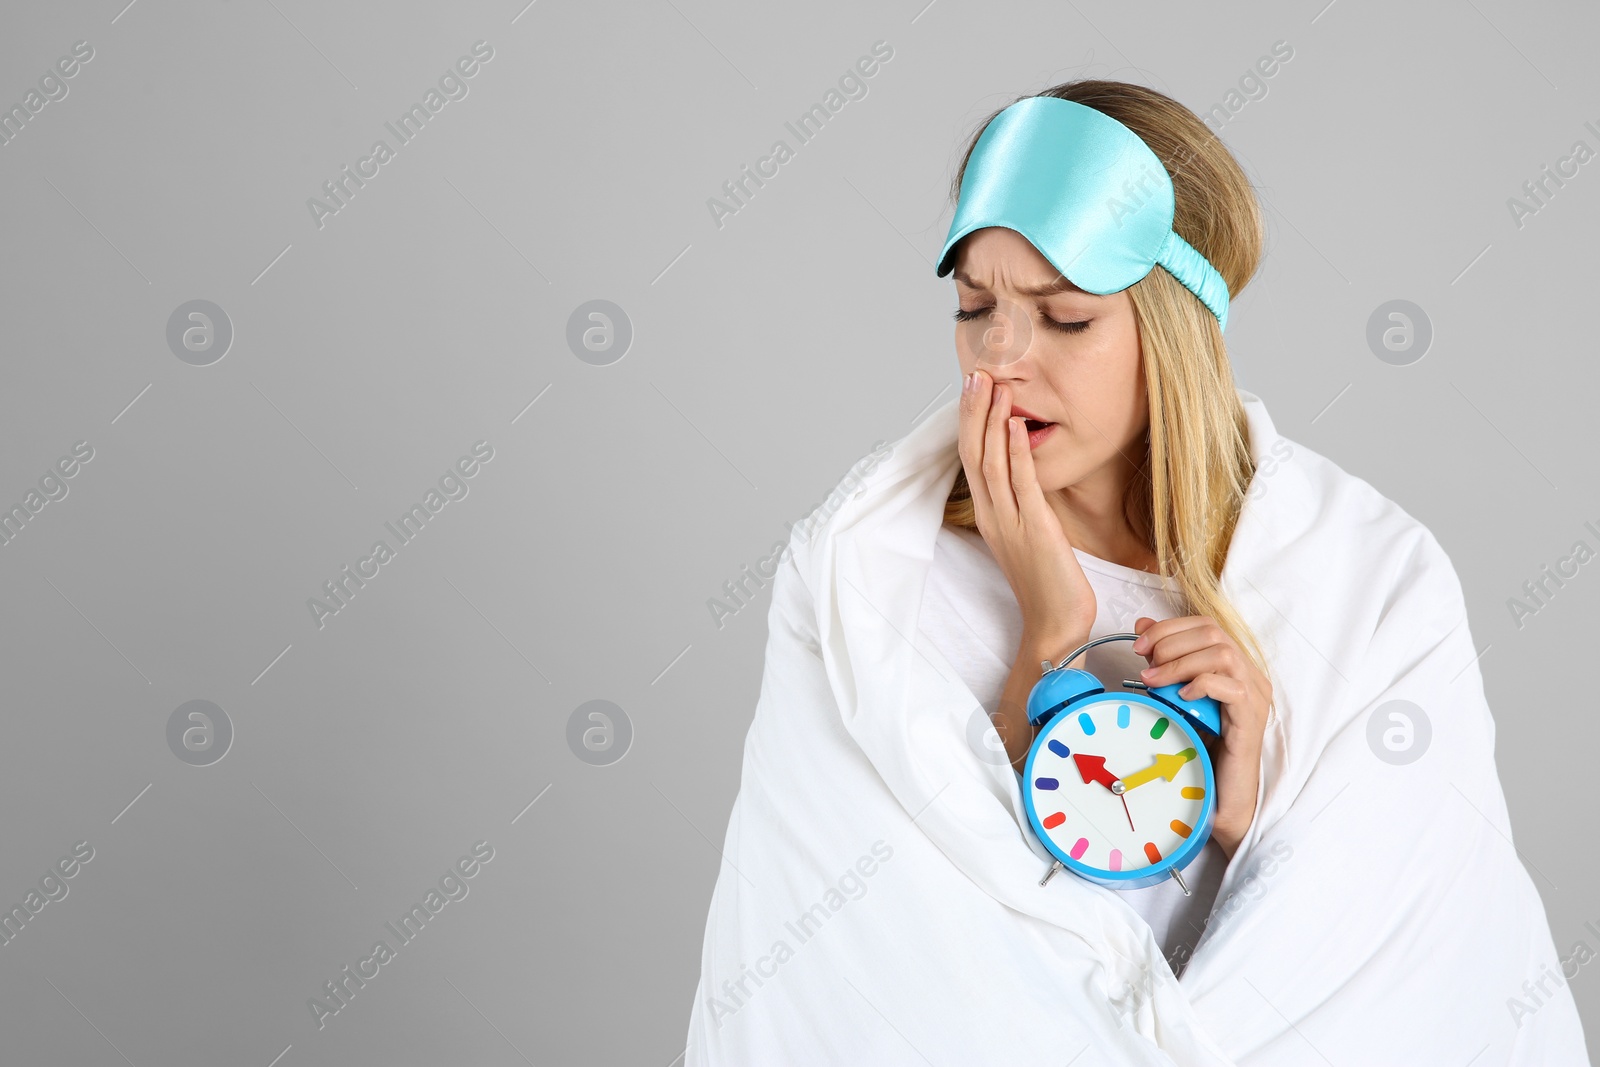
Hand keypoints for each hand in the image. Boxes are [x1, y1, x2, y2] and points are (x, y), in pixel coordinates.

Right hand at [958, 370, 1095, 652]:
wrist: (1055, 624)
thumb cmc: (1048, 582)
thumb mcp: (1030, 535)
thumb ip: (1024, 503)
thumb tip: (1026, 470)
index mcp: (990, 515)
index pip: (972, 459)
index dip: (970, 421)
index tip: (973, 387)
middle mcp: (993, 515)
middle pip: (973, 453)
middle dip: (974, 411)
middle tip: (975, 373)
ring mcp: (1010, 522)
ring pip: (991, 462)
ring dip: (991, 421)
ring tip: (993, 386)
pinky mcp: (1034, 529)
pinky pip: (1021, 483)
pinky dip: (1016, 451)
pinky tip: (1016, 425)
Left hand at [1131, 615, 1271, 859]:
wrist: (1220, 798)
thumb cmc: (1199, 749)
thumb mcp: (1173, 698)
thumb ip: (1164, 664)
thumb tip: (1142, 628)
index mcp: (1233, 668)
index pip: (1205, 626)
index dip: (1169, 628)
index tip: (1139, 644)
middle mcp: (1249, 676)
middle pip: (1213, 633)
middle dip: (1170, 641)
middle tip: (1143, 663)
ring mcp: (1254, 697)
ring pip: (1222, 654)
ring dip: (1180, 662)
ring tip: (1154, 681)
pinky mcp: (1250, 719)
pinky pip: (1231, 687)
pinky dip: (1201, 684)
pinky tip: (1181, 698)